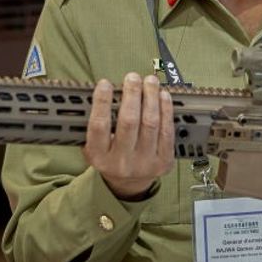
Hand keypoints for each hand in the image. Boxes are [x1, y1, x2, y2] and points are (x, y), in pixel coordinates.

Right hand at [83, 73, 174, 199]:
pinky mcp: (164, 162)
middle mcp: (122, 162)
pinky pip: (167, 131)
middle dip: (132, 95)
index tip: (105, 83)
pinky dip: (166, 110)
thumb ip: (96, 124)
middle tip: (132, 77)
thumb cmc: (111, 157)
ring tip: (150, 81)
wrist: (129, 183)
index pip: (99, 126)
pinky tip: (163, 96)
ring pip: (150, 123)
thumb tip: (103, 91)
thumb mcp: (94, 146)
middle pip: (128, 122)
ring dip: (151, 97)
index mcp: (100, 157)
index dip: (102, 102)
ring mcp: (145, 163)